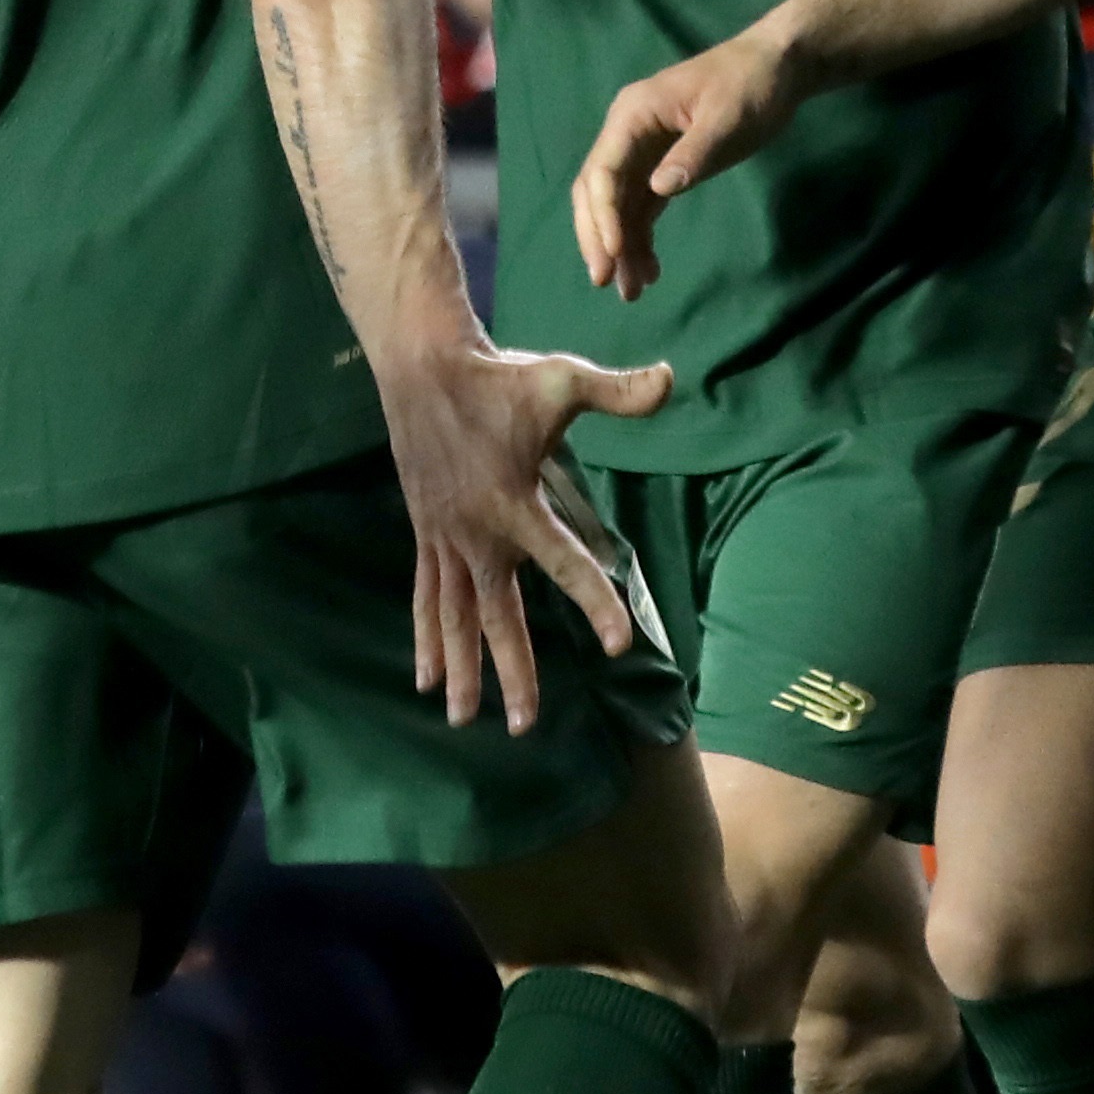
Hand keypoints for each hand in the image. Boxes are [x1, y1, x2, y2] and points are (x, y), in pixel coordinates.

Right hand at [375, 338, 672, 730]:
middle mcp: (477, 533)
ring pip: (454, 616)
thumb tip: (671, 378)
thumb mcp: (561, 380)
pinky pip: (425, 596)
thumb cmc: (498, 378)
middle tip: (525, 725)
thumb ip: (617, 391)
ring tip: (464, 718)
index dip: (594, 600)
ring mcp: (446, 538)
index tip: (618, 645)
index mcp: (514, 503)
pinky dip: (425, 637)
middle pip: (497, 615)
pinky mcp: (427, 534)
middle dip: (513, 670)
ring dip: (460, 668)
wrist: (422, 368)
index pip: (564, 561)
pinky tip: (422, 677)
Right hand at [572, 30, 805, 300]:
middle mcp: (628, 132)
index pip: (603, 170)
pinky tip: (649, 268)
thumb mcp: (728, 119)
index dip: (604, 215)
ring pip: (617, 204)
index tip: (614, 253)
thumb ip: (693, 153)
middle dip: (599, 236)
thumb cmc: (752, 85)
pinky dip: (640, 235)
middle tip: (606, 281)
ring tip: (632, 290)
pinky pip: (641, 205)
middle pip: (597, 190)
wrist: (779, 66)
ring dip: (620, 245)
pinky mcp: (663, 164)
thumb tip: (657, 190)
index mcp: (633, 114)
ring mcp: (643, 149)